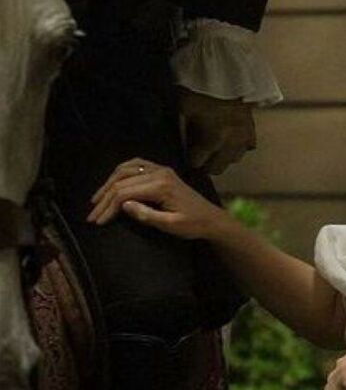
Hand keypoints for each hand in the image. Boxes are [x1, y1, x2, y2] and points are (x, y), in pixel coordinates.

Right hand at [86, 157, 226, 238]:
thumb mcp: (170, 225)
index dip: (108, 207)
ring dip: (109, 183)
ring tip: (97, 200)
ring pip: (127, 169)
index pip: (125, 193)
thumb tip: (123, 205)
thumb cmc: (192, 225)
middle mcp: (159, 172)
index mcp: (161, 186)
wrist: (211, 217)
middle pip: (123, 180)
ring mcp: (160, 169)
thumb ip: (147, 215)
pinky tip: (113, 181)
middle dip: (104, 198)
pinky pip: (137, 164)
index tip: (97, 222)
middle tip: (92, 214)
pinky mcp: (162, 170)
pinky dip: (121, 171)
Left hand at [179, 89, 256, 174]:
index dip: (188, 159)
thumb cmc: (199, 88)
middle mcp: (230, 142)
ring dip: (222, 157)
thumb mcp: (182, 110)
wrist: (223, 69)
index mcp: (212, 139)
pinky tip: (230, 139)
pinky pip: (247, 147)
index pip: (197, 163)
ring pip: (234, 159)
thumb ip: (183, 133)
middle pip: (217, 168)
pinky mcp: (252, 127)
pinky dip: (238, 146)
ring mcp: (244, 136)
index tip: (186, 153)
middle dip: (205, 164)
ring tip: (214, 148)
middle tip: (198, 156)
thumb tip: (182, 147)